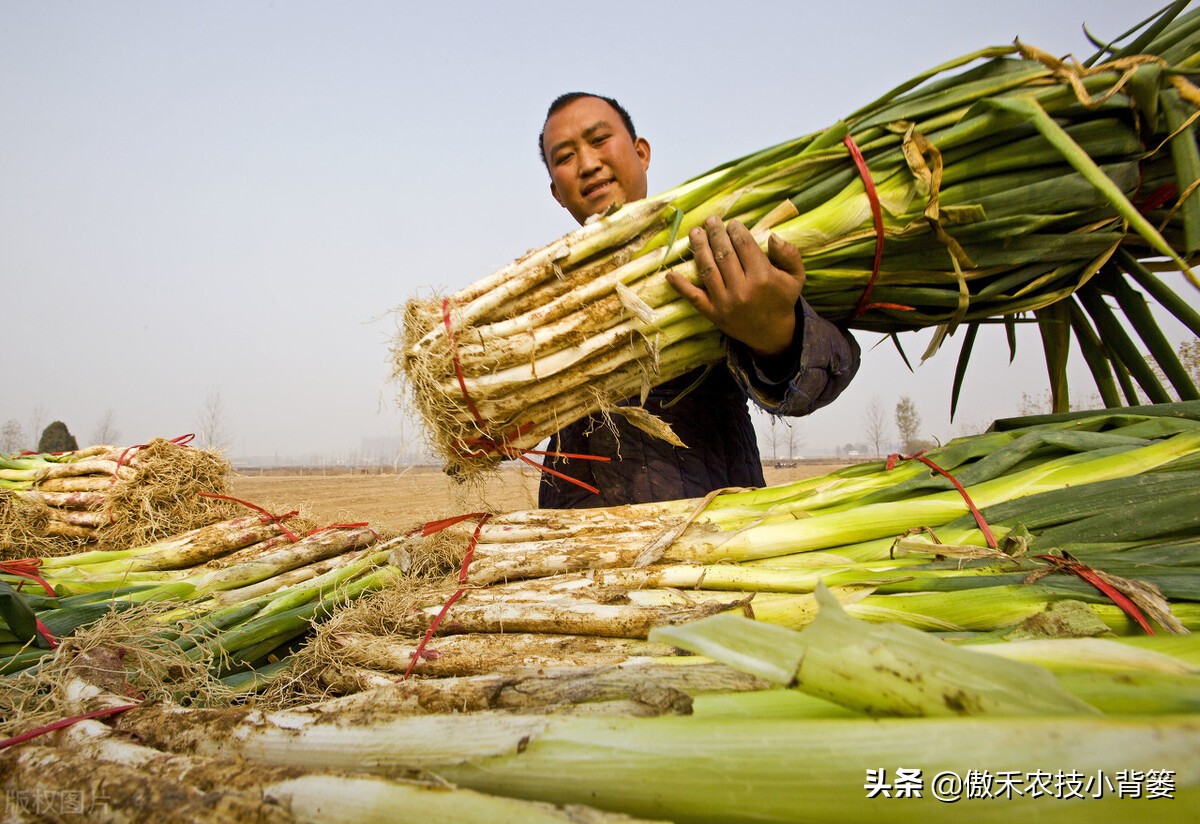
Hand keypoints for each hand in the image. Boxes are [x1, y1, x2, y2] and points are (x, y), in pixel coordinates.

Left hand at [667, 216, 804, 357]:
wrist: (771, 333)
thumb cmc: (781, 299)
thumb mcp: (796, 277)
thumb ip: (789, 255)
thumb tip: (773, 236)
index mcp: (763, 278)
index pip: (744, 246)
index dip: (736, 230)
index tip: (731, 223)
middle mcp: (742, 289)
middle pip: (724, 254)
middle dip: (716, 234)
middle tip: (710, 221)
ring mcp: (725, 302)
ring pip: (708, 269)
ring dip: (699, 249)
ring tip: (695, 233)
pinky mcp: (713, 313)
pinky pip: (694, 298)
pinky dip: (680, 286)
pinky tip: (669, 274)